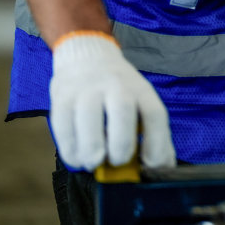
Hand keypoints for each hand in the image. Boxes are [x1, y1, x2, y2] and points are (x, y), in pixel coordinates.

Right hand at [50, 32, 174, 170]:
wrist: (87, 56)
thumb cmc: (118, 90)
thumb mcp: (140, 102)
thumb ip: (152, 133)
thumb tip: (162, 168)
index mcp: (140, 89)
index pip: (154, 113)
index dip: (156, 142)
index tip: (152, 165)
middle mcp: (115, 85)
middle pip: (122, 110)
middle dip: (121, 144)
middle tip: (117, 161)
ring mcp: (86, 90)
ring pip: (89, 118)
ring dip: (92, 150)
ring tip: (94, 163)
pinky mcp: (62, 99)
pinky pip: (63, 128)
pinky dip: (70, 150)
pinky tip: (78, 159)